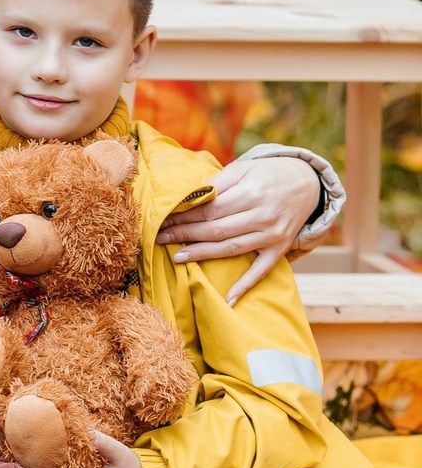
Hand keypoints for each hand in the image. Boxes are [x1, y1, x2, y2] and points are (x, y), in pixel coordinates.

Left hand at [156, 155, 319, 303]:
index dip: (184, 216)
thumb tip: (188, 198)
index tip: (163, 220)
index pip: (209, 210)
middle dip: (185, 234)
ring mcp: (273, 235)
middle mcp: (263, 216)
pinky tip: (228, 299)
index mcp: (252, 193)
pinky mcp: (280, 248)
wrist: (307, 183)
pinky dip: (246, 285)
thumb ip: (217, 183)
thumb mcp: (243, 168)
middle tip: (160, 238)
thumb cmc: (266, 174)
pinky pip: (261, 270)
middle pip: (216, 230)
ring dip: (202, 254)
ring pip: (231, 249)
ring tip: (177, 257)